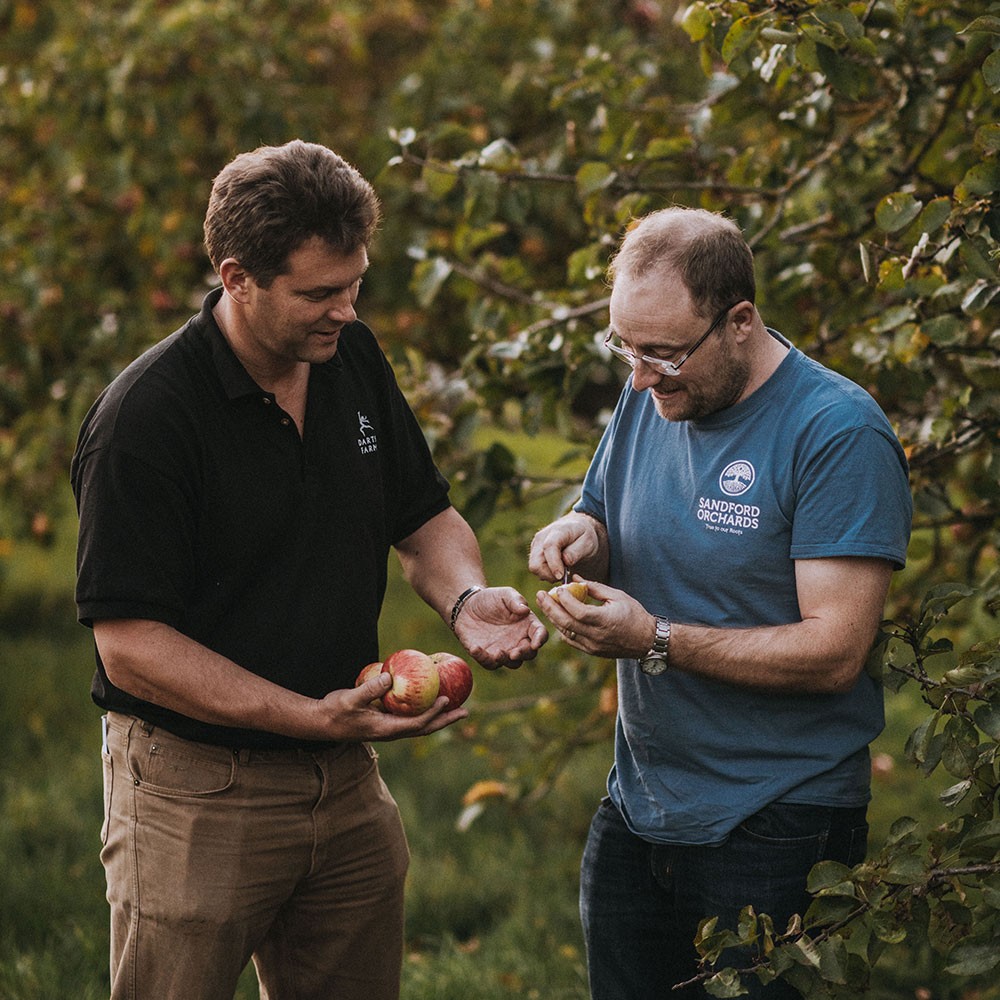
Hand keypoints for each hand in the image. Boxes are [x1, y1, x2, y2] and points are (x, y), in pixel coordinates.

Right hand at [315, 672, 467, 740]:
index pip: (416, 724)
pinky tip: (429, 697)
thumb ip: (369, 689)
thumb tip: (390, 678)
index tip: (447, 700)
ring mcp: (390, 727)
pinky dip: (424, 709)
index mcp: (386, 730)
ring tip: (456, 706)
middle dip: (446, 720)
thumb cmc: (335, 711)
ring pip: (420, 724)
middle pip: (425, 728)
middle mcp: (392, 731)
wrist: (322, 722)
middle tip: (466, 711)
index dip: (433, 714)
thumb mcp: (349, 699)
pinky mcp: (386, 720)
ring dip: (439, 716)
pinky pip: (410, 715)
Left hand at [453, 587, 548, 669]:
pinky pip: (489, 663)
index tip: (536, 643)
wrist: (468, 606)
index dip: (540, 639)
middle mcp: (519, 640)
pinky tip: (475, 648)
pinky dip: (483, 659)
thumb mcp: (504, 594)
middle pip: (529, 653)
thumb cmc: (491, 598)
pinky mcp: (488, 656)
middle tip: (514, 653)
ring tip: (497, 654)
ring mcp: (505, 650)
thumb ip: (516, 600)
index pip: (540, 634)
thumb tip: (525, 609)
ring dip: (506, 661)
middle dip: (524, 654)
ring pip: (512, 663)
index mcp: (527, 625)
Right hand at [529, 514, 604, 582]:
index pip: (549, 546)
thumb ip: (576, 551)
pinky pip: (536, 568)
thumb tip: (565, 561)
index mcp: (558, 531)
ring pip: (534, 567)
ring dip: (548, 575)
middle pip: (536, 562)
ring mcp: (535, 544)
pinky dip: (545, 573)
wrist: (575, 527)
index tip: (560, 576)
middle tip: (564, 576)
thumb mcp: (587, 542)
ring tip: (562, 570)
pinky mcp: (533, 551)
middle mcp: (542, 536)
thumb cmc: (583, 535)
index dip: (553, 563)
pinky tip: (557, 568)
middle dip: (549, 574)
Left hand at [535, 578, 652, 660]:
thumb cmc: (634, 614)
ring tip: (545, 604)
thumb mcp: (617, 596)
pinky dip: (562, 629)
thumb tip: (575, 578)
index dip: (564, 599)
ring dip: (553, 618)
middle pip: (566, 623)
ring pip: (565, 632)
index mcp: (605, 620)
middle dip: (550, 608)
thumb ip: (594, 587)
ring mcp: (593, 646)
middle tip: (540, 595)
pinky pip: (571, 640)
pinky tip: (557, 618)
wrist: (646, 640)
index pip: (577, 611)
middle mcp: (596, 636)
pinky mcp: (592, 651)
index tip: (557, 588)